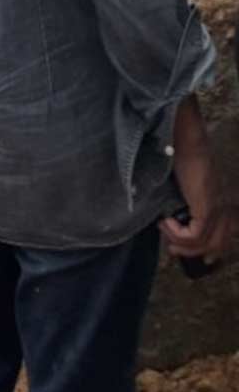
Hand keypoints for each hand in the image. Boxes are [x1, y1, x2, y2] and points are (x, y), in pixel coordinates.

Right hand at [160, 97, 235, 263]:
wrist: (185, 140)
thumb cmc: (181, 153)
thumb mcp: (187, 181)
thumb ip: (187, 198)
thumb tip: (173, 214)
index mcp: (222, 201)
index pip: (225, 236)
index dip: (210, 249)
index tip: (187, 250)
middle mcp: (224, 207)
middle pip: (218, 245)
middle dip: (193, 252)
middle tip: (172, 248)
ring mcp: (218, 208)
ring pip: (206, 244)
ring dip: (181, 243)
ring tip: (165, 229)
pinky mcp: (207, 207)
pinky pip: (195, 236)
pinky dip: (177, 234)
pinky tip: (165, 222)